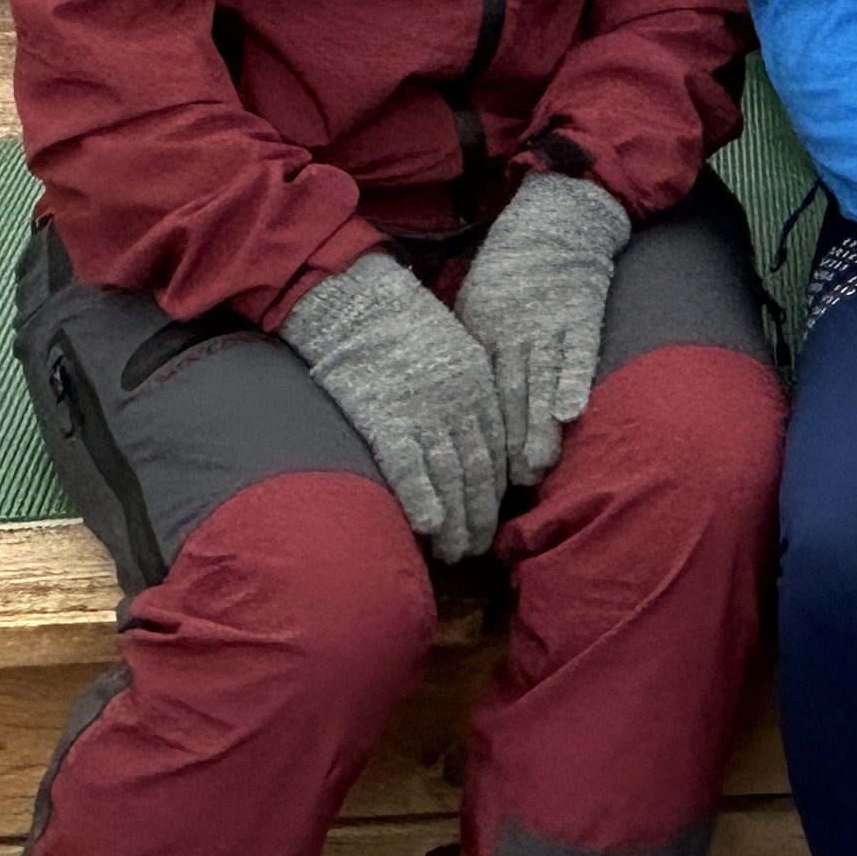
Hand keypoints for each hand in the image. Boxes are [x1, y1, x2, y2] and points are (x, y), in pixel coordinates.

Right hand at [279, 250, 507, 561]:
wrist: (360, 302)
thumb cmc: (404, 324)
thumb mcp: (455, 350)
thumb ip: (469, 393)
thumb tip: (473, 438)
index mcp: (480, 384)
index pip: (496, 450)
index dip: (495, 491)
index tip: (493, 518)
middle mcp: (459, 403)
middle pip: (478, 471)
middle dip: (480, 516)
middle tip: (478, 550)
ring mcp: (424, 413)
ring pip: (449, 477)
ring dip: (456, 521)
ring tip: (457, 553)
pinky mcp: (386, 418)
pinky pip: (409, 467)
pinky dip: (422, 498)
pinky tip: (429, 527)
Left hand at [456, 170, 630, 485]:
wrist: (551, 223)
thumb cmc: (507, 274)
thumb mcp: (474, 311)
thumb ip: (473, 357)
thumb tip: (460, 410)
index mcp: (484, 336)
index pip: (483, 395)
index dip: (484, 435)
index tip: (480, 475)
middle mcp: (514, 335)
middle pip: (511, 396)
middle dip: (511, 442)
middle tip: (510, 488)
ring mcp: (548, 325)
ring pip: (542, 382)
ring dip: (540, 425)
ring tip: (538, 465)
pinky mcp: (581, 314)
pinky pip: (579, 353)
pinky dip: (574, 381)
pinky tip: (572, 412)